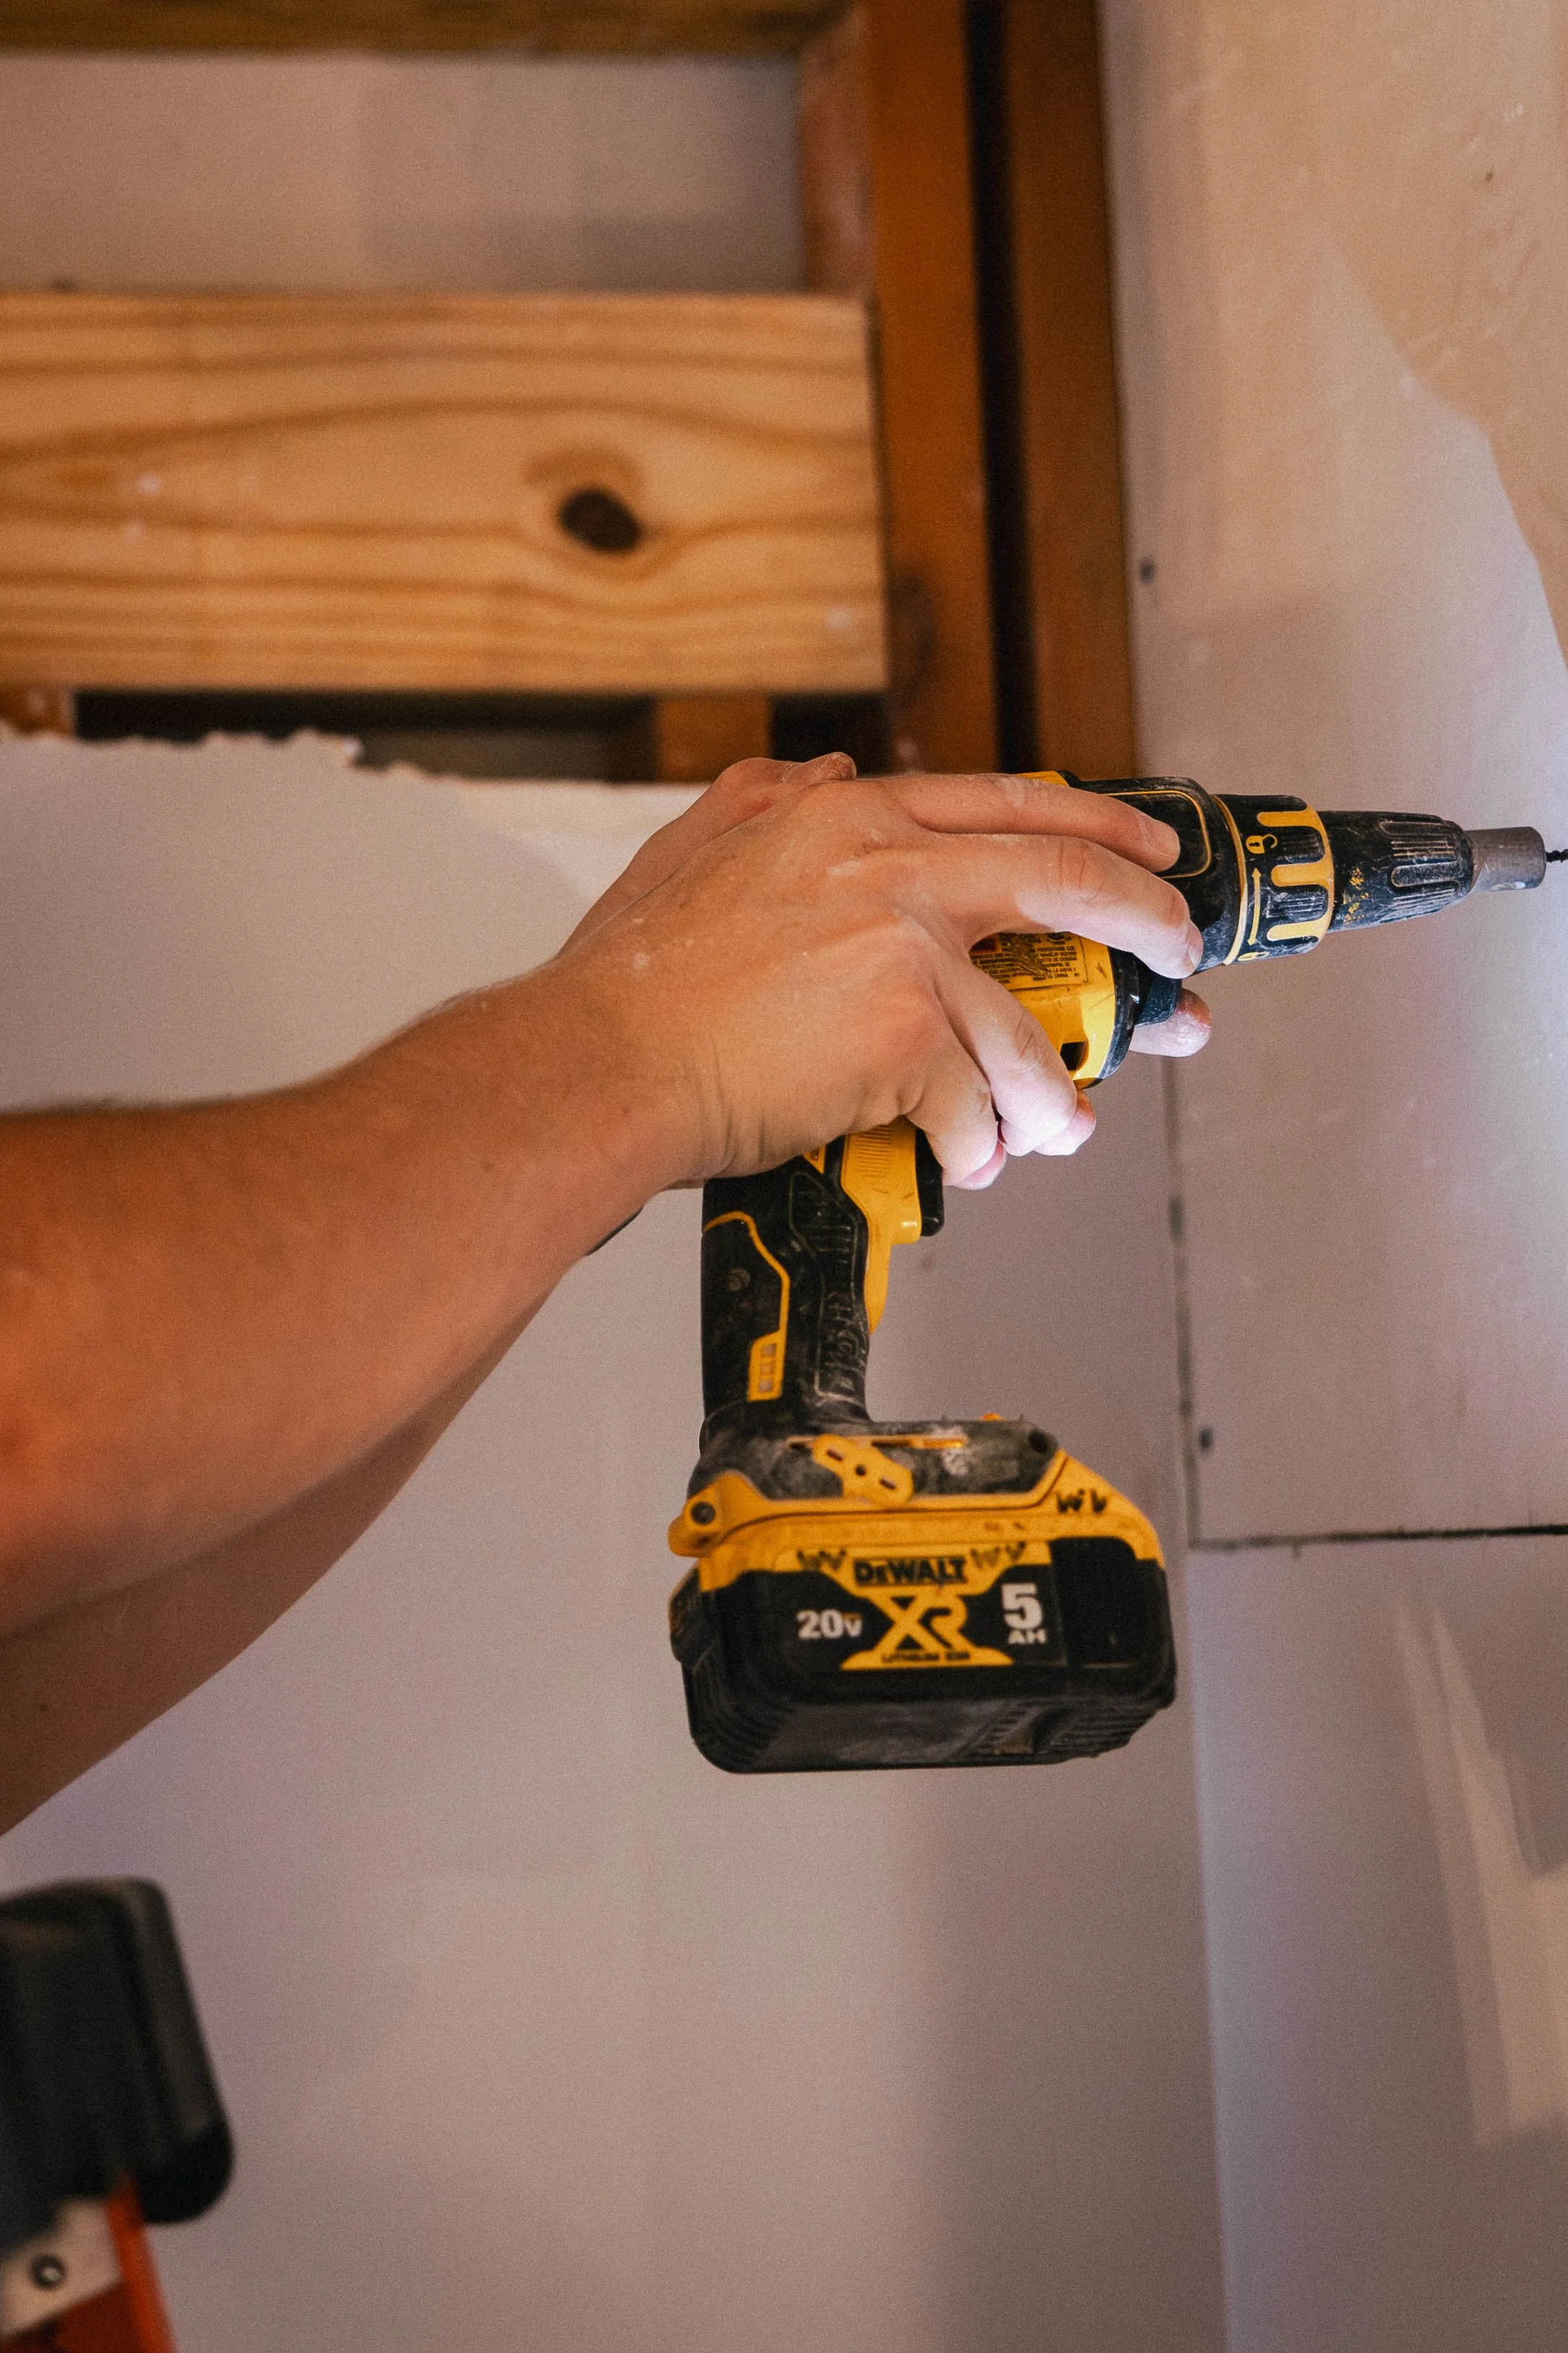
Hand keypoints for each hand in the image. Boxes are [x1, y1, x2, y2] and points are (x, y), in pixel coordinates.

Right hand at [552, 756, 1207, 1189]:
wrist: (595, 1067)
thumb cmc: (628, 986)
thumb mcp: (692, 851)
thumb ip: (764, 801)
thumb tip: (833, 778)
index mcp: (844, 822)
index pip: (1005, 802)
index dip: (1097, 824)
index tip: (1149, 848)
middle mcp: (885, 870)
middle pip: (1064, 880)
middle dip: (1145, 922)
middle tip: (1176, 960)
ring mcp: (899, 951)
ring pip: (1024, 1029)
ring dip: (1051, 1093)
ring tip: (1053, 1129)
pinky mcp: (901, 1039)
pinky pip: (976, 1107)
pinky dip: (978, 1147)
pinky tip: (964, 1165)